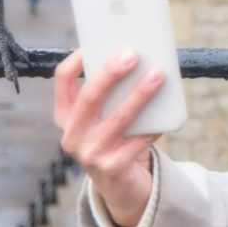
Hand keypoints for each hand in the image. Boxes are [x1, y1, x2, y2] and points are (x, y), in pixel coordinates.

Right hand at [54, 49, 164, 225]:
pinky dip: (154, 125)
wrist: (119, 184)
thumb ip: (110, 92)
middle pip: (90, 96)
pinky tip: (165, 113)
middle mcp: (72, 134)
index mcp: (65, 115)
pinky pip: (138, 141)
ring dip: (140, 94)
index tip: (95, 41)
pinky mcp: (112, 169)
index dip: (77, 59)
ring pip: (118, 118)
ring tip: (158, 75)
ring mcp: (90, 154)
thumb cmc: (114, 137)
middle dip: (112, 73)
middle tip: (133, 54)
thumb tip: (136, 57)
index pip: (63, 80)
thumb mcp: (102, 115)